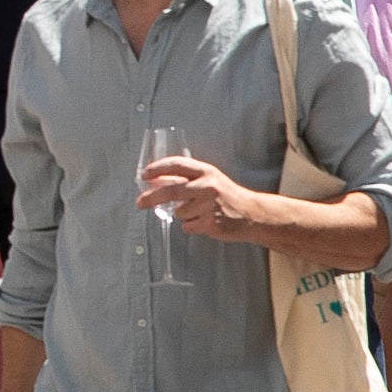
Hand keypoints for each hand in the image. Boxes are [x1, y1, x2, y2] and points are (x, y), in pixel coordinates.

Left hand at [137, 155, 262, 238]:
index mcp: (206, 171)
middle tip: (139, 203)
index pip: (177, 164)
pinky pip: (188, 226)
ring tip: (201, 212)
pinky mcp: (210, 223)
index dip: (158, 168)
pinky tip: (206, 222)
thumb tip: (155, 181)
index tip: (144, 175)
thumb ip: (187, 179)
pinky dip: (192, 226)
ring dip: (183, 214)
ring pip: (179, 212)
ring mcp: (209, 205)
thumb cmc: (227, 195)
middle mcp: (207, 186)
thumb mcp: (210, 179)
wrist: (252, 214)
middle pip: (170, 191)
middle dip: (151, 197)